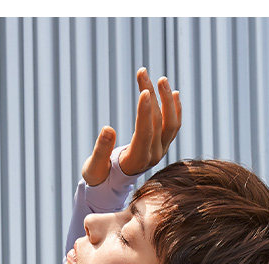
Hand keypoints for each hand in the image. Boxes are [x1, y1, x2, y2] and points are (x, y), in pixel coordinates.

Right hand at [81, 66, 181, 187]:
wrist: (111, 185)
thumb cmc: (99, 176)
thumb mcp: (93, 168)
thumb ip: (101, 151)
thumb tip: (108, 129)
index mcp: (137, 162)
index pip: (145, 134)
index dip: (145, 113)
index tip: (144, 90)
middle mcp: (153, 156)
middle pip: (158, 123)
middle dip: (151, 96)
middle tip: (142, 72)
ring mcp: (160, 151)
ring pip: (170, 123)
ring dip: (167, 100)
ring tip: (160, 79)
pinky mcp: (162, 145)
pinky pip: (173, 126)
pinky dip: (175, 109)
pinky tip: (174, 92)